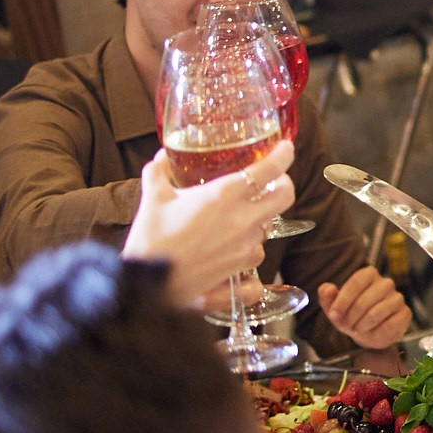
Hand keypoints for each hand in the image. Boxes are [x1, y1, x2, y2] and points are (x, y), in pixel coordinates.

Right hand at [123, 142, 295, 305]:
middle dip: (284, 185)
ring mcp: (244, 248)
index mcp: (224, 196)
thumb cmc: (151, 239)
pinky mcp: (239, 271)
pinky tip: (238, 253)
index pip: (269, 169)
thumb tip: (161, 158)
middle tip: (274, 181)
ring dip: (261, 221)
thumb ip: (159, 172)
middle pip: (284, 197)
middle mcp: (241, 220)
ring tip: (242, 219)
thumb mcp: (153, 198)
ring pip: (269, 229)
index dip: (283, 156)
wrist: (147, 283)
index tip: (285, 149)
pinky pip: (257, 260)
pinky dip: (251, 254)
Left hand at [318, 267, 412, 348]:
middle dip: (350, 318)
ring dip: (362, 326)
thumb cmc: (352, 316)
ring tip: (358, 328)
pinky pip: (388, 325)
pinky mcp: (405, 313)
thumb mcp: (335, 307)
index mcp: (368, 275)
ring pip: (375, 313)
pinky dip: (376, 332)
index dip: (342, 301)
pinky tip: (373, 331)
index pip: (355, 283)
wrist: (369, 333)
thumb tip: (327, 288)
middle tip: (347, 326)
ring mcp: (397, 298)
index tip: (334, 314)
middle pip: (363, 301)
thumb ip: (327, 296)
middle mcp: (385, 283)